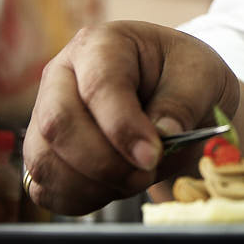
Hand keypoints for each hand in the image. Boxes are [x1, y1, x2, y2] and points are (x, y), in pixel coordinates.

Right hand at [21, 19, 239, 214]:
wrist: (175, 93)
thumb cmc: (184, 76)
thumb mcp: (200, 75)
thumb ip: (182, 102)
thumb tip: (162, 135)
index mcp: (101, 45)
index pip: (99, 86)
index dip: (122, 127)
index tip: (152, 157)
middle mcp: (62, 75)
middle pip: (58, 125)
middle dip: (104, 163)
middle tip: (146, 174)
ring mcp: (45, 114)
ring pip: (46, 161)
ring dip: (93, 185)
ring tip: (136, 179)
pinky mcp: (43, 151)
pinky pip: (46, 187)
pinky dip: (80, 199)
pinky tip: (114, 188)